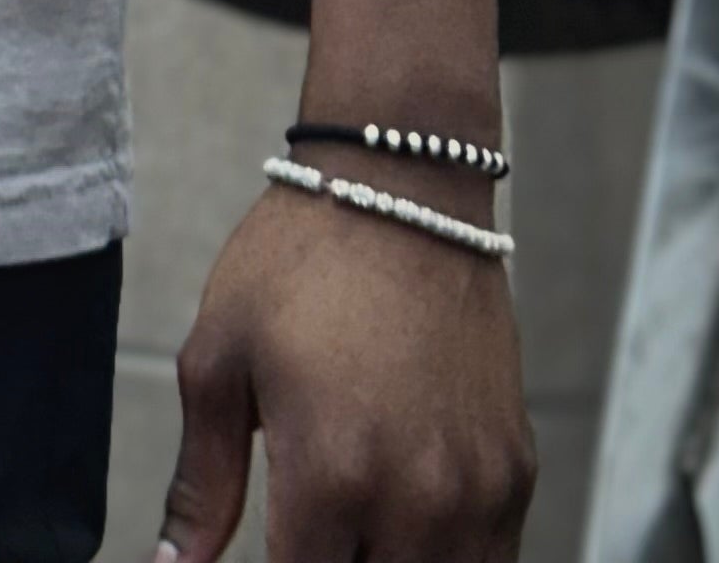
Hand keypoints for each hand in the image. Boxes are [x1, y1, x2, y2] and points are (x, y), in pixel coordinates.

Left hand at [158, 187, 532, 560]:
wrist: (400, 192)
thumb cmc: (297, 264)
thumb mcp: (218, 361)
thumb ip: (201, 483)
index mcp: (330, 475)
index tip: (262, 549)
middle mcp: (416, 500)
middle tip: (307, 525)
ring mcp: (478, 491)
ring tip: (350, 526)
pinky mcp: (517, 472)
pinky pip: (492, 560)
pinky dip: (446, 556)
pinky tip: (401, 524)